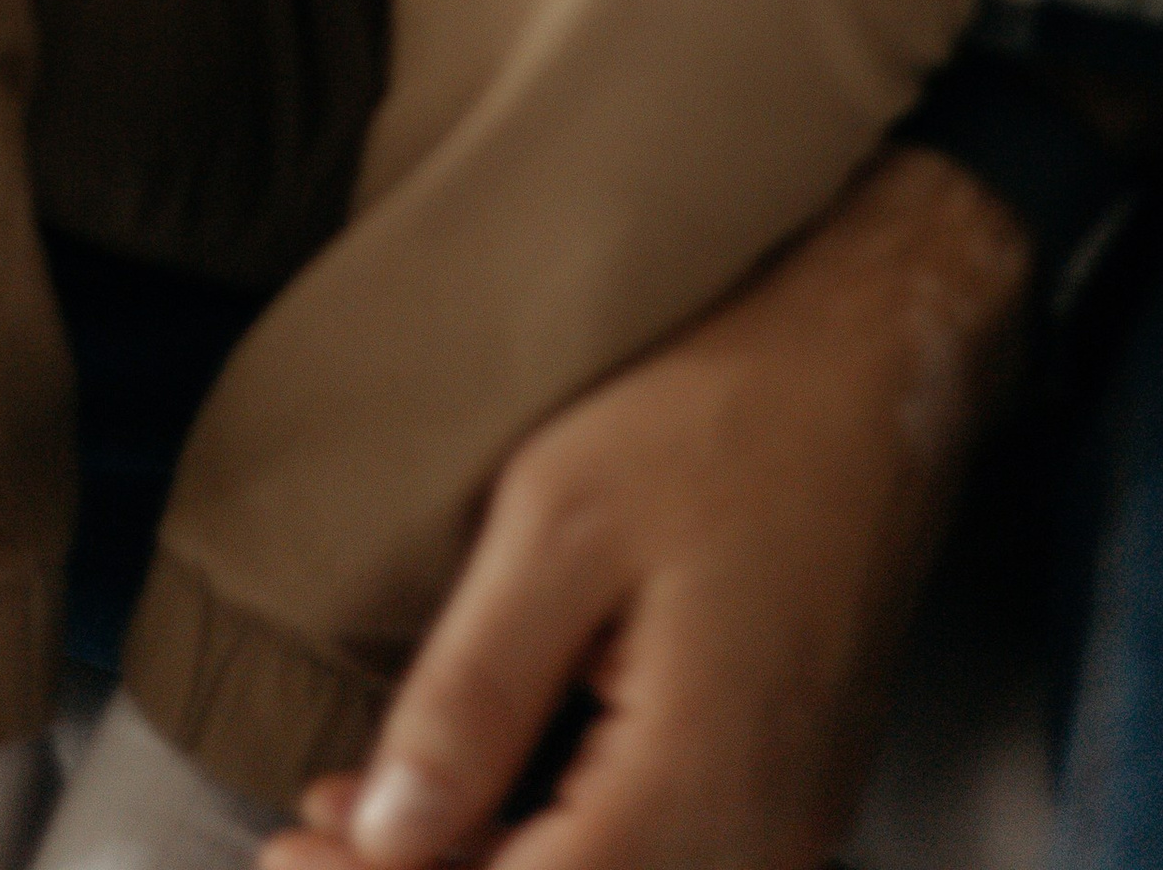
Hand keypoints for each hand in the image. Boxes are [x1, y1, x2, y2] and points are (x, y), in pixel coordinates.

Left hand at [265, 152, 1032, 869]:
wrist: (879, 345)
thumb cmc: (726, 404)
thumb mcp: (560, 520)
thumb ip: (470, 695)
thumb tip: (383, 832)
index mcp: (703, 787)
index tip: (283, 855)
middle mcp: (761, 841)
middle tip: (305, 836)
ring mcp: (786, 820)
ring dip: (485, 869)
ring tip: (360, 817)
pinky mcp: (788, 782)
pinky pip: (662, 856)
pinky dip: (555, 843)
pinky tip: (470, 799)